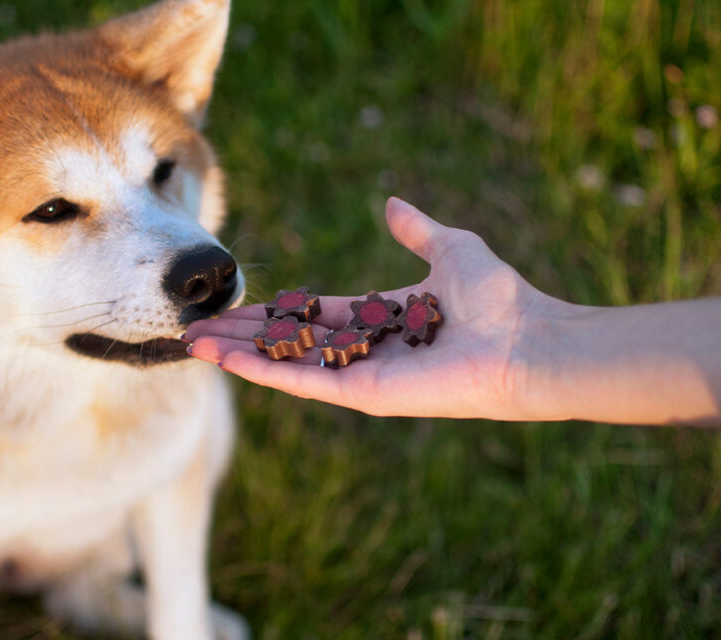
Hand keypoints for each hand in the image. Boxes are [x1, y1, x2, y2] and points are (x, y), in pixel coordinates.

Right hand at [185, 198, 559, 418]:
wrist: (525, 340)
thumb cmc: (497, 298)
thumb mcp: (451, 249)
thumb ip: (417, 231)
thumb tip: (393, 204)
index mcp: (380, 318)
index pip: (314, 315)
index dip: (274, 311)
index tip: (236, 305)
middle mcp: (365, 349)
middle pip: (290, 342)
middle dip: (243, 334)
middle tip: (196, 328)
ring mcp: (361, 375)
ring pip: (286, 364)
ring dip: (239, 355)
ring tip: (195, 344)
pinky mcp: (363, 394)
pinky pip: (303, 382)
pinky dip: (262, 372)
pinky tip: (226, 359)